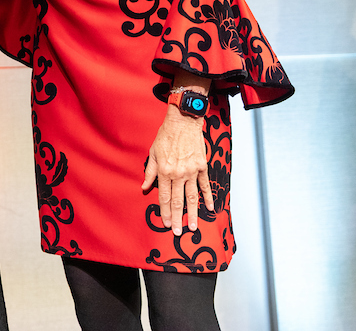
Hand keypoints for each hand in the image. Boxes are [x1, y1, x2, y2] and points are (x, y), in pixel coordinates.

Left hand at [141, 106, 212, 234]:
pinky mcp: (202, 167)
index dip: (165, 212)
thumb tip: (145, 187)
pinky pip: (205, 185)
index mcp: (164, 171)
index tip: (166, 224)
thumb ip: (150, 172)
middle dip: (177, 218)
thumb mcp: (152, 153)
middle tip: (179, 232)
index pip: (163, 197)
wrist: (183, 122)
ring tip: (193, 227)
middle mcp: (178, 174)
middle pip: (177, 200)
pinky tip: (210, 208)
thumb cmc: (166, 136)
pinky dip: (208, 197)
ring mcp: (192, 171)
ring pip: (192, 197)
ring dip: (193, 213)